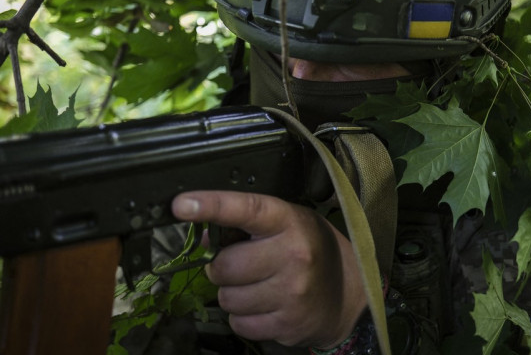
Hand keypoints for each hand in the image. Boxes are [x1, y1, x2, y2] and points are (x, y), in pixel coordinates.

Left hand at [172, 191, 366, 348]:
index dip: (212, 205)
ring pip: (227, 298)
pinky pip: (239, 323)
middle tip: (241, 264)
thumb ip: (246, 225)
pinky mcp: (288, 324)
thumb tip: (201, 236)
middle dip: (223, 267)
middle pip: (224, 266)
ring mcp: (292, 292)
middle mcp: (293, 255)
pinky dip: (244, 317)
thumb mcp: (285, 224)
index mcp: (289, 222)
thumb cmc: (310, 250)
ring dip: (233, 294)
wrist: (348, 291)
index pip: (247, 209)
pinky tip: (265, 305)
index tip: (181, 205)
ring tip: (258, 285)